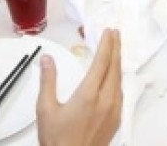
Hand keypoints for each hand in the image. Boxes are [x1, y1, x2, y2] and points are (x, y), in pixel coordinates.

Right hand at [37, 29, 121, 145]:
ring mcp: (114, 111)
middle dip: (116, 48)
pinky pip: (120, 93)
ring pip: (119, 80)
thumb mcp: (46, 109)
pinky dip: (117, 78)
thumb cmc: (57, 139)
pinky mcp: (116, 120)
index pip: (102, 62)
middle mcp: (106, 100)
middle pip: (115, 68)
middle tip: (115, 34)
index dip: (106, 45)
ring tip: (115, 50)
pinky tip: (113, 77)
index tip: (108, 32)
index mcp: (89, 95)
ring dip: (117, 62)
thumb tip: (47, 59)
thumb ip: (48, 81)